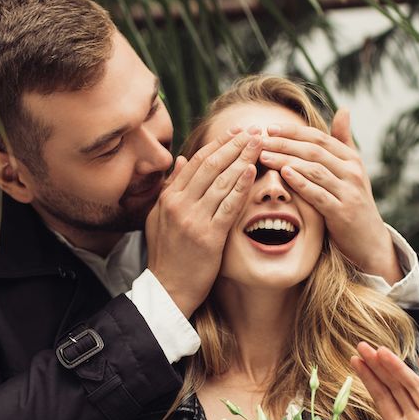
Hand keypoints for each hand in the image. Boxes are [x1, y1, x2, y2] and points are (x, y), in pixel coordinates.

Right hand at [146, 131, 262, 316]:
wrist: (167, 289)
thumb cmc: (167, 255)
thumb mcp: (158, 217)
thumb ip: (170, 187)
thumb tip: (181, 159)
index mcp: (168, 197)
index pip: (197, 162)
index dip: (219, 144)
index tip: (237, 132)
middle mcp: (179, 204)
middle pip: (211, 165)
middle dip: (235, 144)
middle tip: (255, 130)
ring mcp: (193, 220)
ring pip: (221, 181)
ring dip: (242, 158)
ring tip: (260, 143)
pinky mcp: (208, 237)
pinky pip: (228, 206)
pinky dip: (240, 186)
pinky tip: (252, 171)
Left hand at [258, 108, 400, 282]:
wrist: (370, 242)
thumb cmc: (354, 204)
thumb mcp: (352, 172)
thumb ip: (344, 142)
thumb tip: (343, 109)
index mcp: (351, 159)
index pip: (319, 138)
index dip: (293, 131)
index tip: (269, 127)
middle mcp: (352, 172)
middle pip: (314, 151)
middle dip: (284, 143)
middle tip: (259, 139)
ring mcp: (349, 192)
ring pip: (314, 170)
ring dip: (286, 160)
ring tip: (264, 156)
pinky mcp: (342, 213)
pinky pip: (318, 194)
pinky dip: (301, 183)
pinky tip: (283, 175)